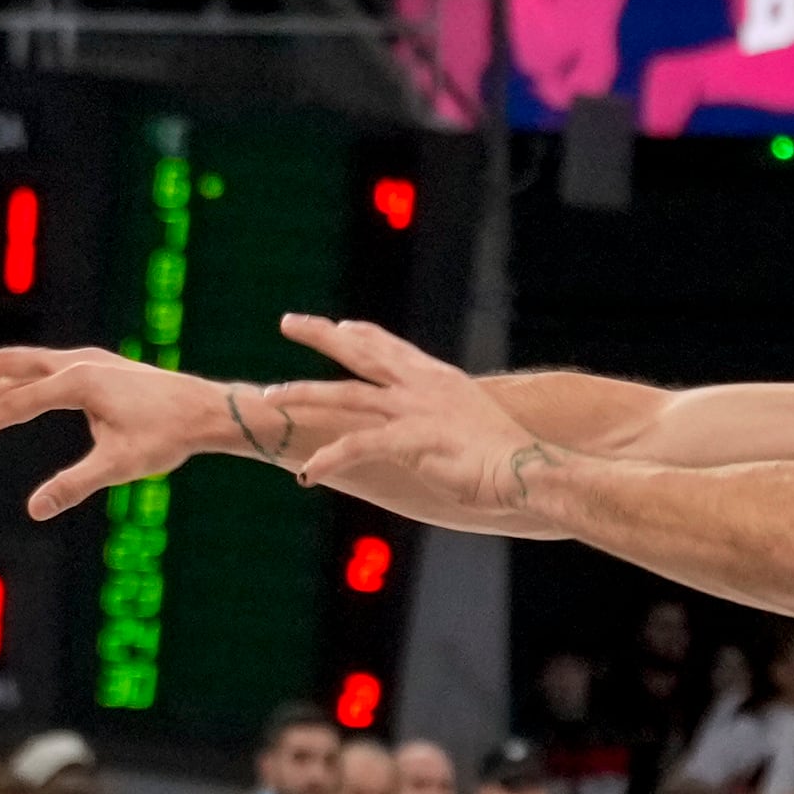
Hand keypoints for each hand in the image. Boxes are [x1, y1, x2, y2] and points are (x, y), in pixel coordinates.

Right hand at [0, 344, 247, 522]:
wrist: (207, 410)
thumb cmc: (167, 436)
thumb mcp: (120, 465)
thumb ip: (74, 485)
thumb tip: (35, 509)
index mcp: (78, 382)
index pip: (15, 403)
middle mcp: (78, 363)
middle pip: (10, 362)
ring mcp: (88, 362)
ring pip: (26, 365)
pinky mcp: (97, 369)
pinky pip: (45, 372)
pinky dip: (20, 381)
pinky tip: (9, 394)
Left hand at [272, 315, 552, 528]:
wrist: (525, 469)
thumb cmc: (503, 459)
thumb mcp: (470, 429)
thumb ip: (446, 423)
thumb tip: (441, 434)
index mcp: (438, 379)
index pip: (391, 348)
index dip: (362, 335)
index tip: (339, 326)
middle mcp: (421, 386)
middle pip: (360, 354)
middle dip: (321, 336)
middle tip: (288, 321)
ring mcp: (413, 410)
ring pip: (345, 396)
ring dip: (304, 395)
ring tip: (268, 397)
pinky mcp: (409, 440)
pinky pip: (357, 445)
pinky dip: (329, 458)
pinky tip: (307, 472)